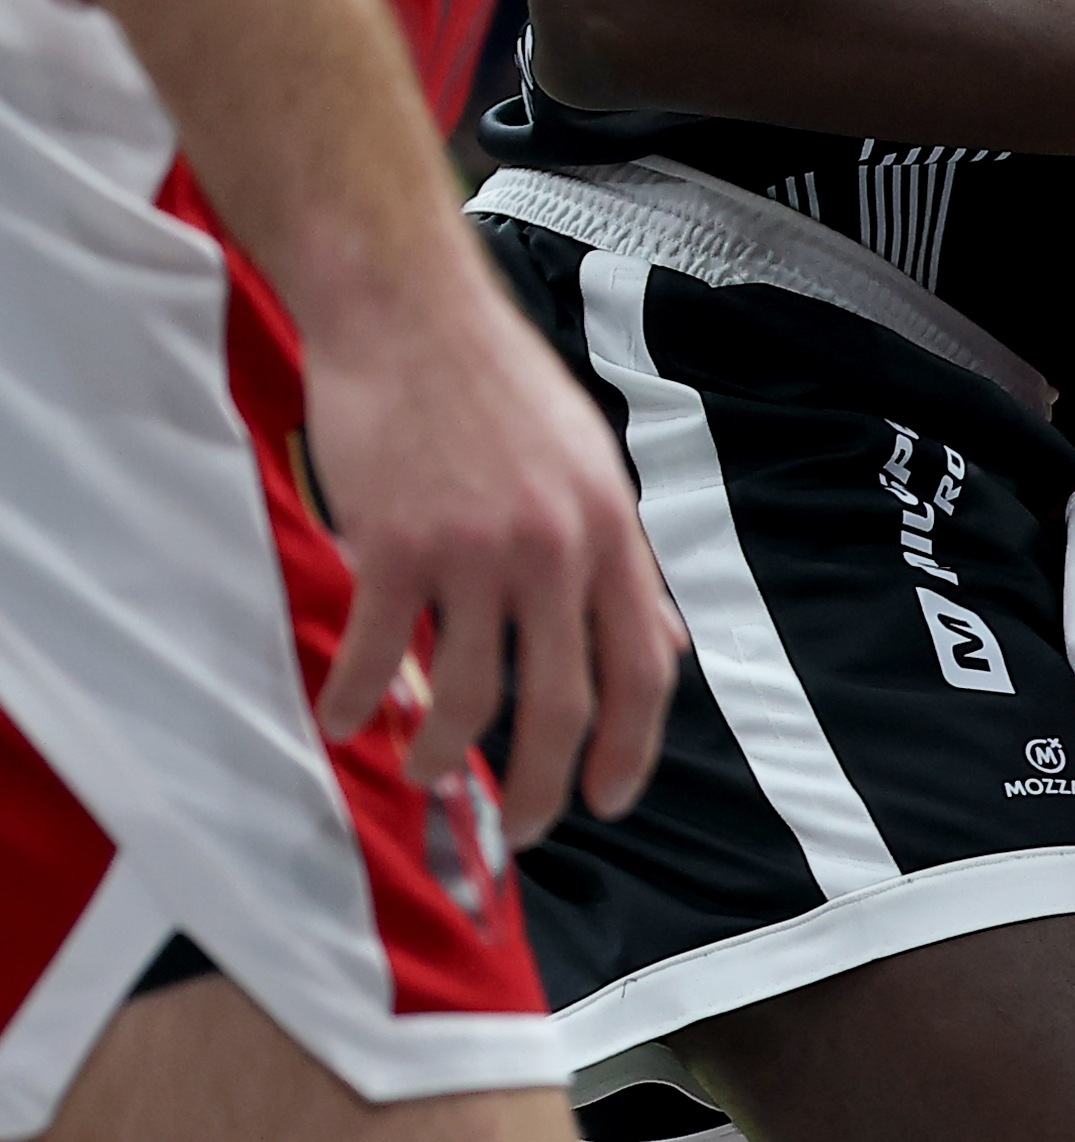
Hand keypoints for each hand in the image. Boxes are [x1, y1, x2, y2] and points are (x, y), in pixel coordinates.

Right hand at [301, 246, 680, 846]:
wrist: (411, 313)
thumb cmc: (498, 387)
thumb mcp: (592, 466)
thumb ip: (622, 561)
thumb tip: (662, 645)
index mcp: (611, 531)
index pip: (644, 666)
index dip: (630, 747)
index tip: (608, 797)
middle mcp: (556, 548)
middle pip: (559, 701)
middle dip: (539, 783)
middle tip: (520, 828)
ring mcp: (476, 550)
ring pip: (468, 694)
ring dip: (442, 753)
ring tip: (426, 772)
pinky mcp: (396, 546)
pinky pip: (380, 655)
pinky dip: (360, 700)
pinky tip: (344, 718)